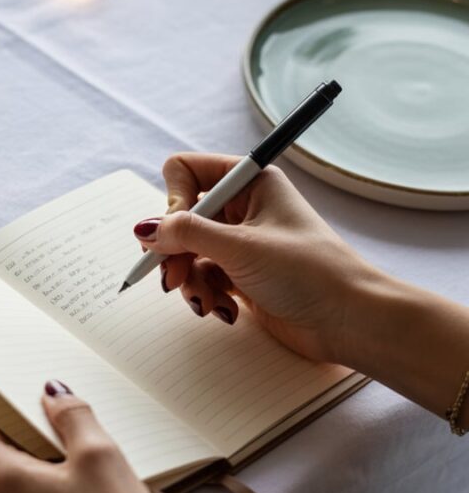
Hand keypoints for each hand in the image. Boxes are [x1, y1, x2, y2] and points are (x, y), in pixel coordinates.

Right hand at [133, 153, 380, 365]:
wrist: (349, 321)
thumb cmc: (310, 273)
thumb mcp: (240, 247)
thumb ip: (187, 233)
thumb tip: (143, 229)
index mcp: (250, 182)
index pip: (186, 171)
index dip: (173, 201)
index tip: (174, 231)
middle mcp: (244, 207)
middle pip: (182, 218)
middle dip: (174, 250)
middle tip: (173, 277)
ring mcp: (242, 243)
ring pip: (188, 252)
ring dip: (189, 279)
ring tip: (205, 302)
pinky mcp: (242, 275)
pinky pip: (204, 277)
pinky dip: (205, 294)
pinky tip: (222, 310)